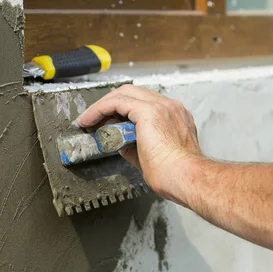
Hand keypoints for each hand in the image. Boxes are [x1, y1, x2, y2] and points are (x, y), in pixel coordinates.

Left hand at [76, 85, 202, 202]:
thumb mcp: (149, 156)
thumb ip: (134, 144)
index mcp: (175, 117)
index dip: (122, 110)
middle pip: (133, 93)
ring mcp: (161, 106)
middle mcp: (170, 107)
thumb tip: (116, 142)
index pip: (144, 103)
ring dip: (102, 105)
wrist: (184, 177)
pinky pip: (117, 103)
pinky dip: (100, 109)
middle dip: (110, 104)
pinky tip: (89, 120)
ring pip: (124, 93)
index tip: (107, 122)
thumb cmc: (174, 175)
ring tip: (88, 120)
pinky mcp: (149, 111)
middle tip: (94, 119)